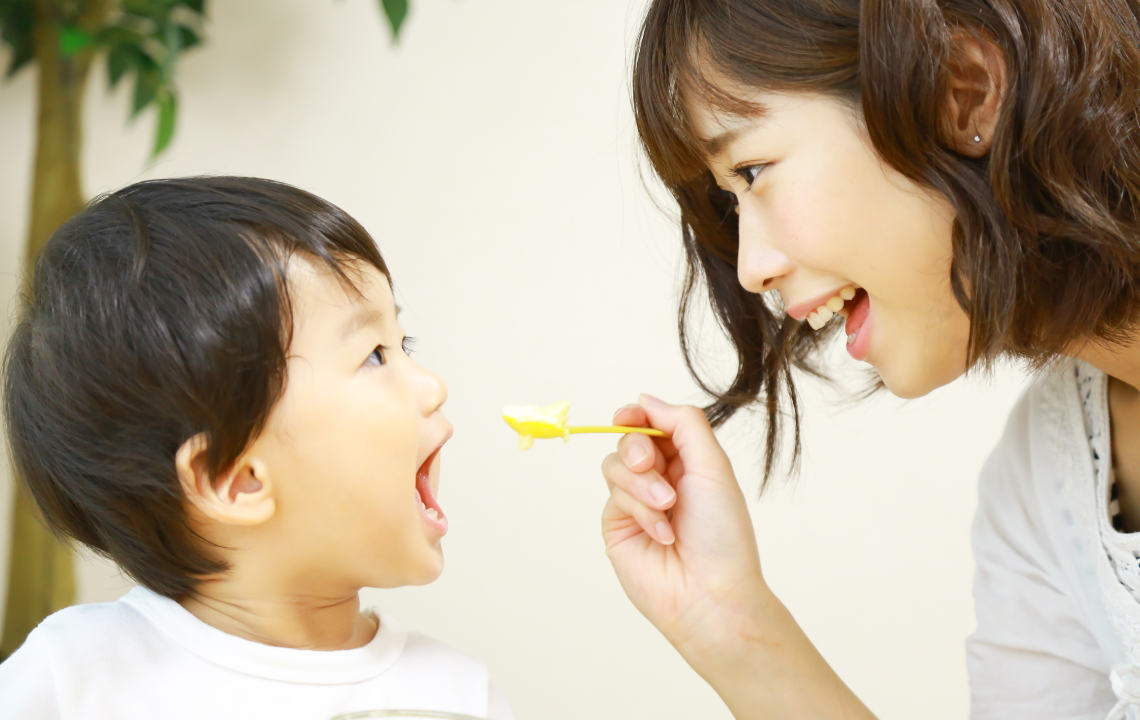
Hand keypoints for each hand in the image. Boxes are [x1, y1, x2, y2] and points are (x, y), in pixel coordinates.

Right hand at [600, 394, 768, 657]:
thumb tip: (646, 398)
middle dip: (638, 448)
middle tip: (651, 464)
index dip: (637, 415)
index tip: (630, 415)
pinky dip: (639, 509)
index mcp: (688, 461)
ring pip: (614, 465)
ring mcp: (636, 502)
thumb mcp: (712, 465)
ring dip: (642, 484)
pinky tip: (662, 533)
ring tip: (667, 507)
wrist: (710, 592)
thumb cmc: (722, 533)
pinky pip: (614, 497)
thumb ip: (682, 424)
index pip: (652, 424)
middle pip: (629, 440)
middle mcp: (660, 478)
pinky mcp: (618, 526)